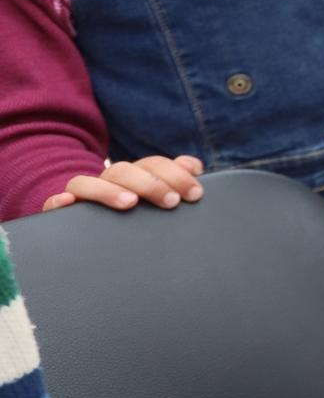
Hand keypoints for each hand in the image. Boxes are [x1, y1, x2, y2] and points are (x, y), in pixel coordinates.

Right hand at [43, 154, 203, 212]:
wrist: (94, 233)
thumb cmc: (138, 217)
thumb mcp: (157, 199)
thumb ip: (174, 181)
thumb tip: (193, 166)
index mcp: (134, 176)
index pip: (153, 164)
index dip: (175, 173)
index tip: (195, 193)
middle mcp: (108, 182)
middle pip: (123, 170)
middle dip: (150, 183)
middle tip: (172, 201)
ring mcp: (83, 195)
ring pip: (87, 182)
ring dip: (108, 190)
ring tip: (130, 203)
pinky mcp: (61, 212)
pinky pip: (54, 202)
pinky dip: (59, 201)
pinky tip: (68, 203)